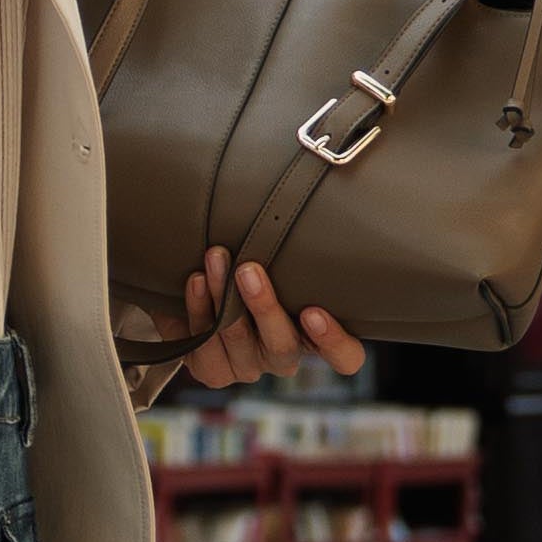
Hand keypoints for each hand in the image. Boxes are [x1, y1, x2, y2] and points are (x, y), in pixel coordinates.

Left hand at [173, 245, 366, 391]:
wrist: (198, 287)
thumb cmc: (257, 264)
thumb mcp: (285, 253)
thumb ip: (301, 235)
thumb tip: (332, 171)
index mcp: (317, 336)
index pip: (345, 357)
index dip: (334, 342)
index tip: (314, 311)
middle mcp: (284, 355)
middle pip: (282, 346)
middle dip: (262, 306)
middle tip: (248, 269)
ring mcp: (248, 366)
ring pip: (238, 341)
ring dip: (223, 299)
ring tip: (214, 259)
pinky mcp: (213, 370)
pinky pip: (204, 350)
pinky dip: (198, 311)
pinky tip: (196, 282)